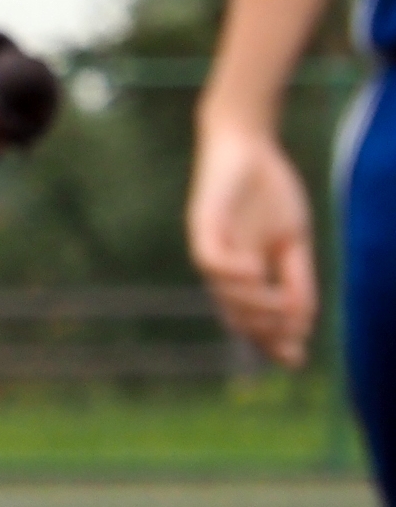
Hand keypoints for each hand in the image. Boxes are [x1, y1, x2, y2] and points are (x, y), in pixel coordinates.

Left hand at [187, 118, 315, 366]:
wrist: (248, 145)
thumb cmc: (268, 191)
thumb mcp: (293, 242)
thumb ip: (298, 279)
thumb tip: (304, 320)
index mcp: (244, 275)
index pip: (252, 319)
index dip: (271, 342)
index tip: (296, 361)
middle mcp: (223, 268)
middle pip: (236, 314)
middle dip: (264, 334)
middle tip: (291, 343)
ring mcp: (211, 247)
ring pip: (223, 292)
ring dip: (253, 306)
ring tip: (281, 310)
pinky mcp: (202, 225)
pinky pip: (210, 259)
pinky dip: (231, 272)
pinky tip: (256, 274)